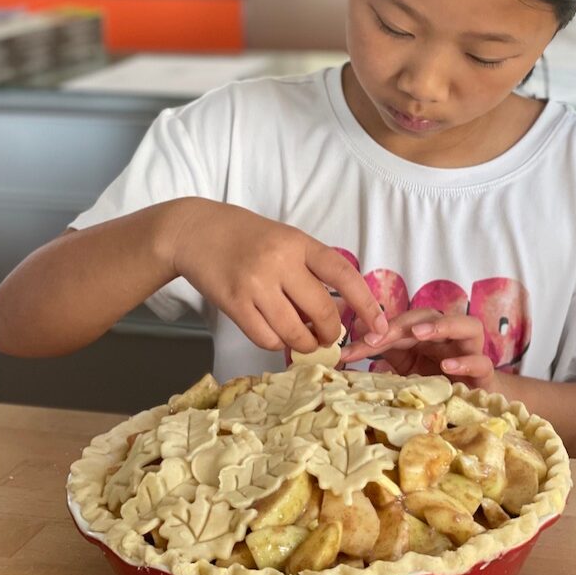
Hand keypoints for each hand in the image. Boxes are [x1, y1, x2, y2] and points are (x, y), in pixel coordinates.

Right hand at [170, 199, 386, 352]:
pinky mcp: (233, 303)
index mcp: (300, 243)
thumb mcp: (285, 240)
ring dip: (304, 344)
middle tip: (327, 337)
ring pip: (294, 331)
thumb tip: (336, 314)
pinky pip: (266, 338)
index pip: (344, 275)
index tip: (380, 326)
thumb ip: (310, 269)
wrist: (195, 230)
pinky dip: (275, 343)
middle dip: (331, 333)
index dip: (366, 304)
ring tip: (302, 340)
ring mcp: (255, 283)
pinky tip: (274, 334)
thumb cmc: (247, 237)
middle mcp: (280, 262)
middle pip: (322, 312)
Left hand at [341, 308, 498, 391]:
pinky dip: (465, 361)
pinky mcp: (484, 373)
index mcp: (429, 333)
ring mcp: (470, 351)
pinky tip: (448, 365)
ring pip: (468, 325)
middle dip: (406, 323)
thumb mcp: (407, 367)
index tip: (355, 347)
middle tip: (383, 333)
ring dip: (443, 325)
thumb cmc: (438, 381)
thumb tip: (354, 338)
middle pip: (432, 315)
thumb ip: (386, 351)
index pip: (403, 323)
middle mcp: (451, 336)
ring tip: (420, 333)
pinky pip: (481, 361)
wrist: (471, 405)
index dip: (380, 332)